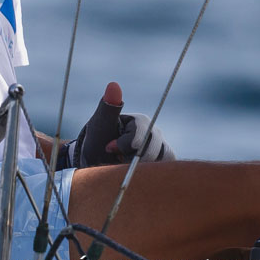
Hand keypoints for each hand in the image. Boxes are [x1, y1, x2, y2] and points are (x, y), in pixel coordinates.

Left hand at [59, 82, 175, 167]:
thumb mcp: (100, 125)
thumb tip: (113, 85)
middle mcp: (154, 135)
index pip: (142, 134)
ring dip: (141, 168)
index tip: (109, 148)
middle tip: (116, 159)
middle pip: (155, 150)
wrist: (97, 163)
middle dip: (133, 159)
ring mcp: (160, 151)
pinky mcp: (161, 167)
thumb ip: (108, 107)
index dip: (125, 145)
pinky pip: (162, 173)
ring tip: (124, 166)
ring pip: (161, 162)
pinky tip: (134, 173)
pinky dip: (148, 175)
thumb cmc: (97, 141)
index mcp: (141, 122)